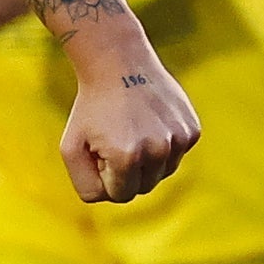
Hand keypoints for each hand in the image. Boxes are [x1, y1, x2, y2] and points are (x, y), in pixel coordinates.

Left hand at [58, 31, 199, 203]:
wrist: (119, 64)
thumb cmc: (90, 108)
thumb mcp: (70, 147)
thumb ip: (85, 185)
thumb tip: (113, 199)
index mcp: (127, 158)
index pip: (119, 196)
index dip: (105, 176)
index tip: (98, 151)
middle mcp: (159, 151)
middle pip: (143, 187)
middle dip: (124, 171)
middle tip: (113, 139)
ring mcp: (180, 140)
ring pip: (162, 173)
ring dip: (145, 160)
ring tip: (130, 130)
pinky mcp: (192, 130)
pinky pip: (176, 155)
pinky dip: (162, 145)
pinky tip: (148, 121)